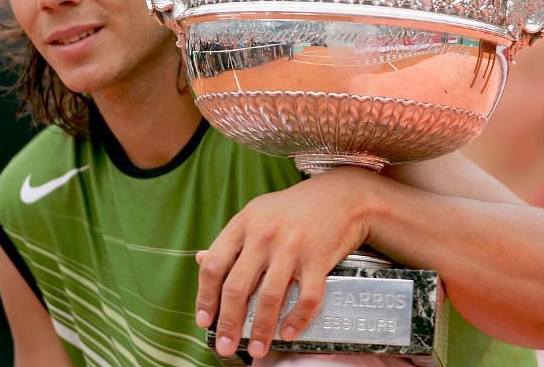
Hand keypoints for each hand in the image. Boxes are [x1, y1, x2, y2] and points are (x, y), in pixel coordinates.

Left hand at [195, 166, 376, 357]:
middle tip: (224, 346)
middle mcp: (263, 235)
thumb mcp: (255, 214)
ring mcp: (291, 247)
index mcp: (243, 224)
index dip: (205, 297)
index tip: (204, 320)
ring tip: (257, 349)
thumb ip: (231, 240)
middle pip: (237, 287)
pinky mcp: (318, 258)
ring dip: (260, 329)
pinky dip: (297, 319)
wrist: (341, 195)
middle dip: (228, 323)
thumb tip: (201, 261)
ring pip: (269, 296)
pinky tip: (289, 333)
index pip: (214, 266)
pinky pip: (306, 296)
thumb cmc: (294, 208)